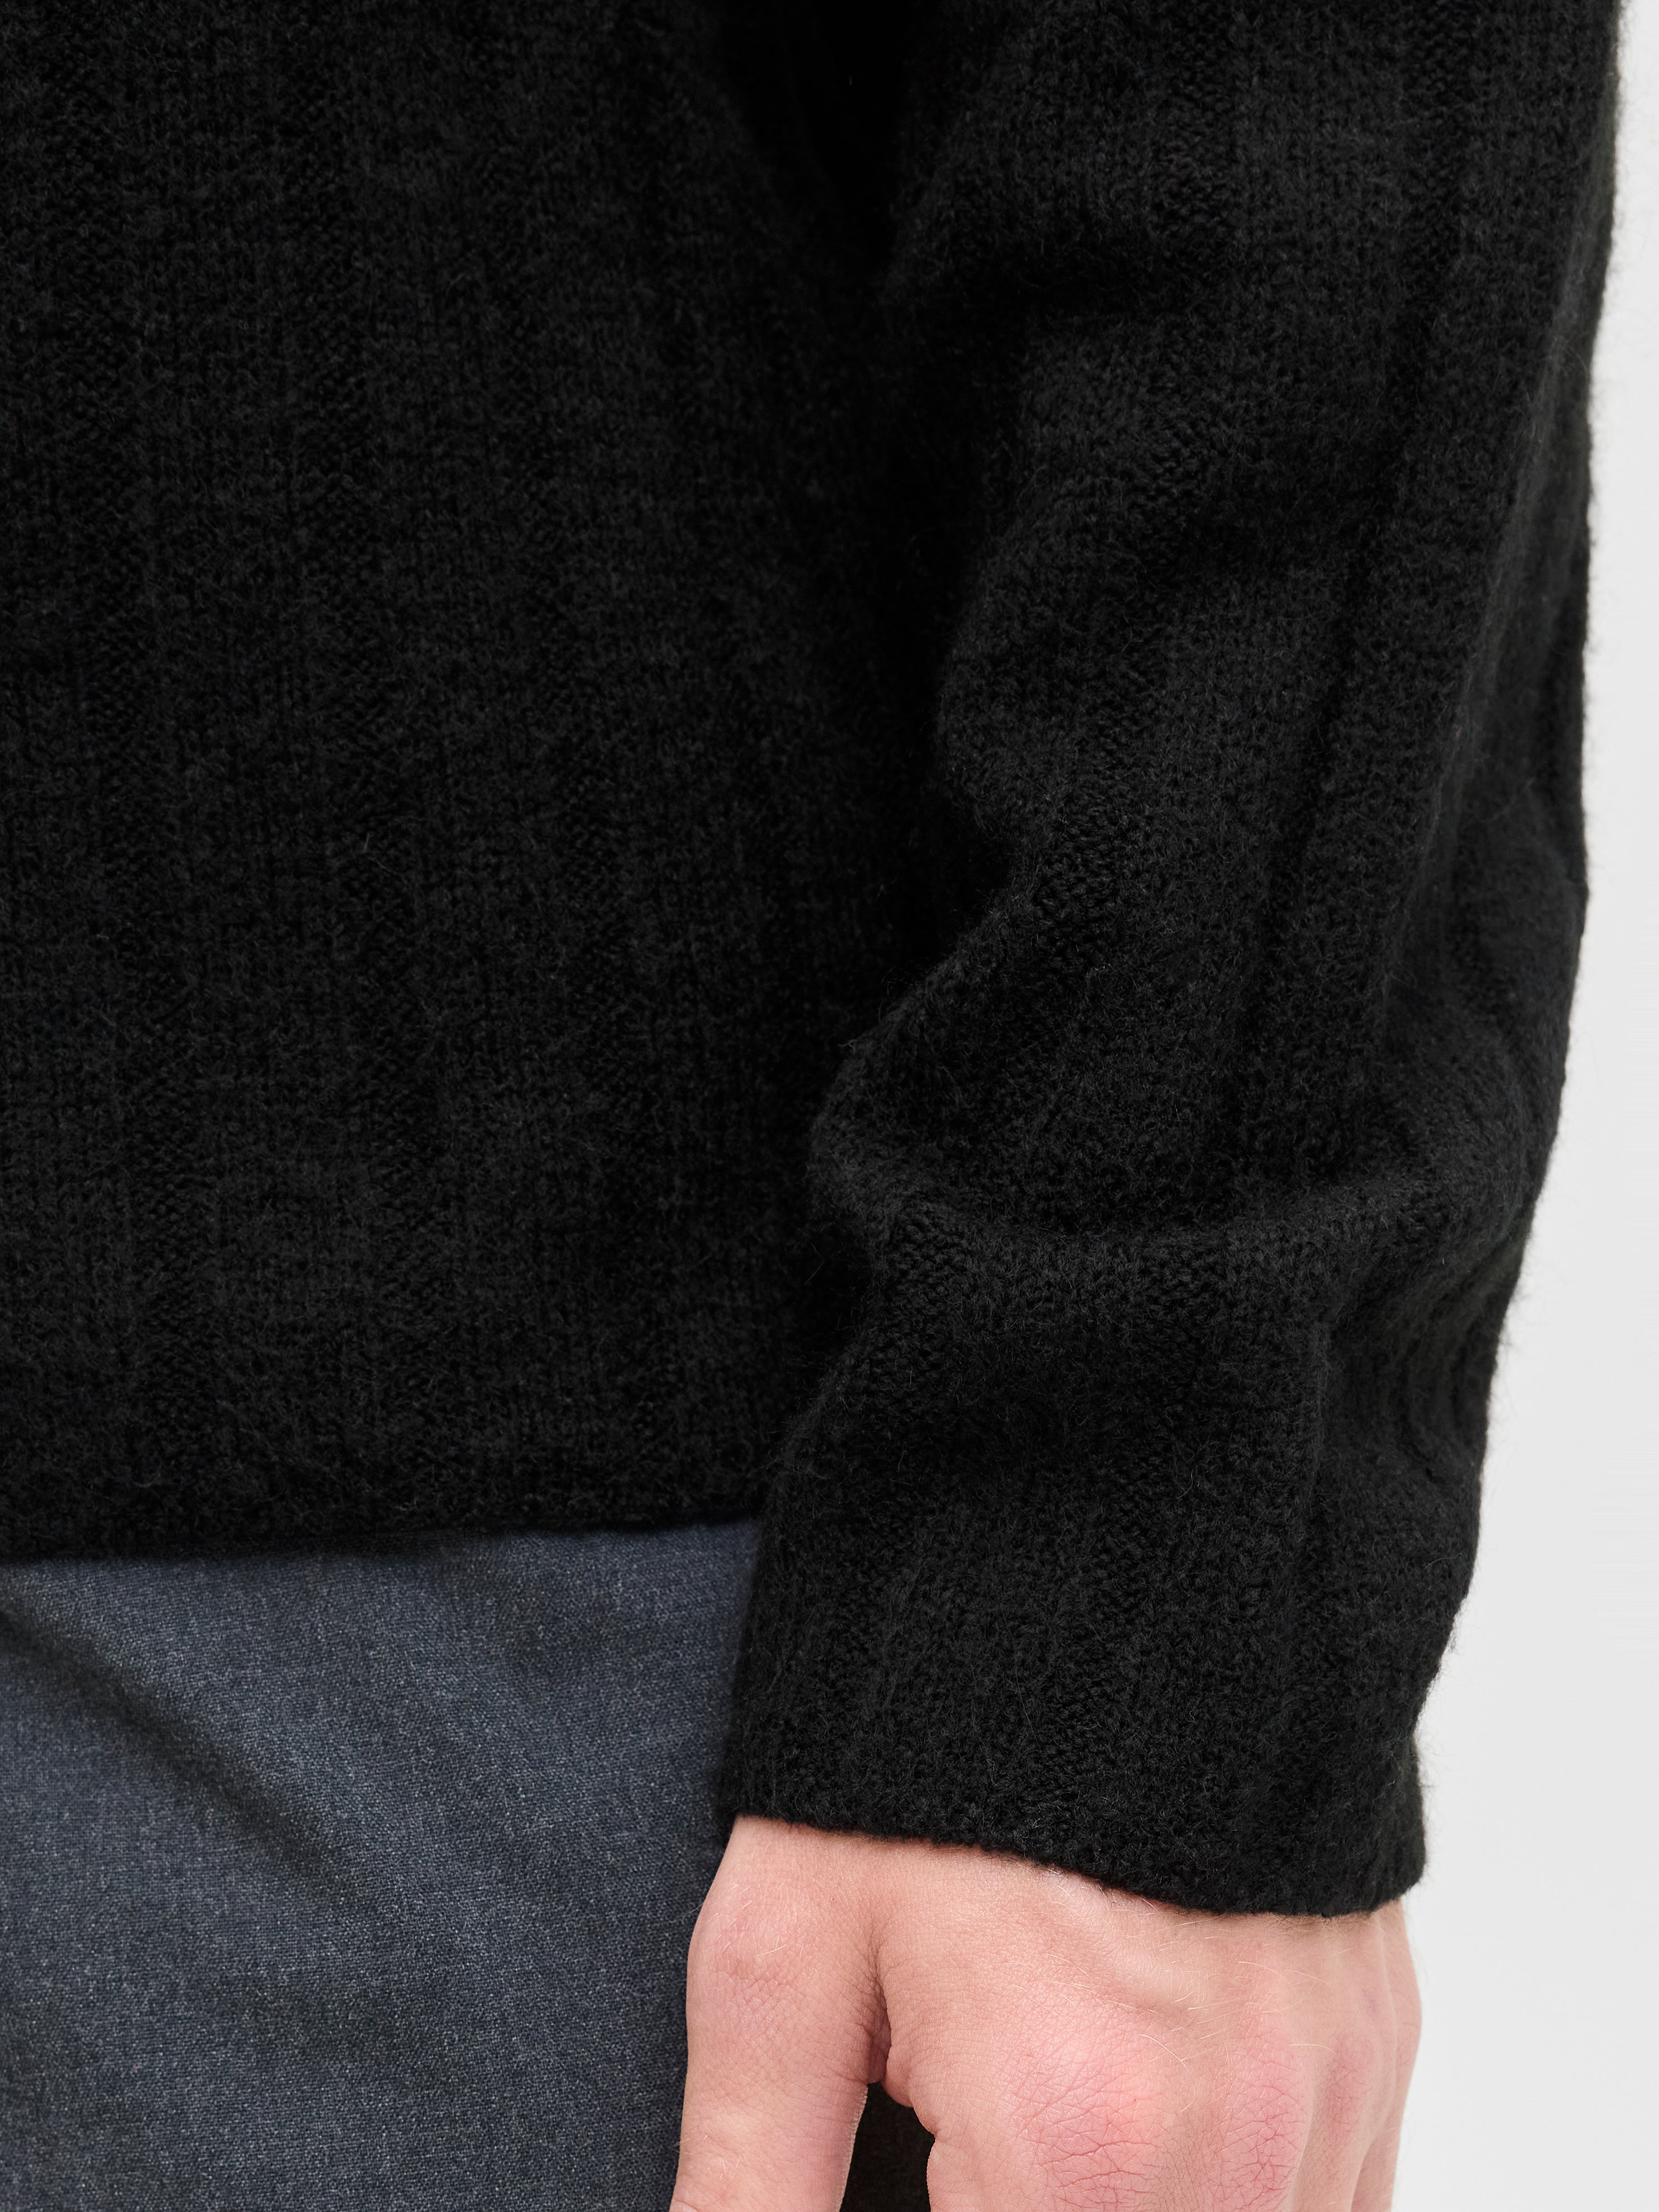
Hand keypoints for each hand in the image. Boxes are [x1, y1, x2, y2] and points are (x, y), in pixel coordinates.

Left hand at [672, 1816, 1419, 2210]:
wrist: (1093, 1553)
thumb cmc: (921, 1752)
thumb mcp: (781, 1961)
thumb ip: (753, 2185)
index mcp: (1082, 2145)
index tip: (913, 2168)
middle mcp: (1240, 2150)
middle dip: (1019, 2200)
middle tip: (956, 2138)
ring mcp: (1331, 2101)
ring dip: (1120, 2201)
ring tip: (1023, 2104)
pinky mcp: (1377, 2052)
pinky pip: (1324, 2205)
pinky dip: (1214, 2190)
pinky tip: (1124, 2112)